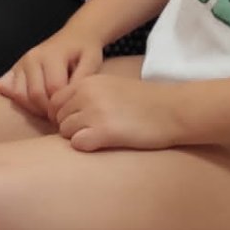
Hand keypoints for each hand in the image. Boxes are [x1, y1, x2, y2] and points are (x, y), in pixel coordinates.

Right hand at [0, 28, 103, 120]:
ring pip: (20, 95)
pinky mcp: (15, 69)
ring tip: (51, 109)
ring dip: (35, 108)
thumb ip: (81, 80)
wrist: (74, 35)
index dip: (63, 104)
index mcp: (51, 55)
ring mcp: (21, 63)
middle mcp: (32, 58)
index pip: (54, 89)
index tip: (72, 109)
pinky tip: (37, 103)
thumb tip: (69, 98)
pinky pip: (13, 92)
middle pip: (35, 94)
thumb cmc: (85, 50)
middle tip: (62, 113)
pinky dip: (23, 102)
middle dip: (48, 109)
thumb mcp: (92, 62)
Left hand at [51, 73, 179, 151]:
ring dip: (79, 137)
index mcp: (87, 82)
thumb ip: (86, 95)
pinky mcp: (104, 131)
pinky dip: (86, 146)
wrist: (174, 109)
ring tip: (102, 136)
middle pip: (58, 118)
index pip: (55, 101)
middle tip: (93, 131)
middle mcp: (86, 94)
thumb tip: (62, 113)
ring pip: (65, 132)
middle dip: (71, 127)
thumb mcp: (111, 87)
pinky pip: (77, 144)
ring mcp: (94, 112)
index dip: (64, 114)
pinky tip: (103, 143)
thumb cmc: (145, 102)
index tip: (81, 121)